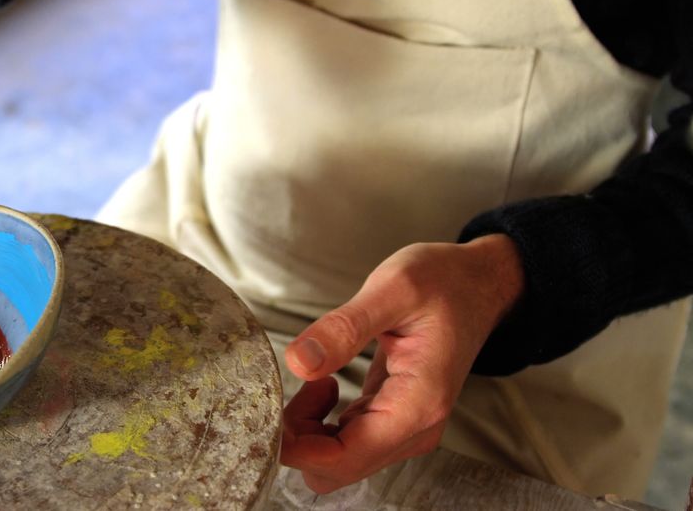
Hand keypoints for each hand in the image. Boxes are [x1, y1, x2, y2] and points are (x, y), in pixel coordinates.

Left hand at [279, 234, 523, 493]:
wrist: (480, 283)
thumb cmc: (444, 281)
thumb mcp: (393, 289)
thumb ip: (344, 328)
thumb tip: (297, 362)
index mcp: (416, 405)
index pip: (342, 459)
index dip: (295, 446)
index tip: (271, 409)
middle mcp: (414, 429)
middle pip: (335, 469)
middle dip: (298, 439)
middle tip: (291, 386)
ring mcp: (405, 428)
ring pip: (336, 459)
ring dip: (308, 429)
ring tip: (314, 377)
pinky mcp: (393, 418)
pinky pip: (344, 441)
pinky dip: (321, 422)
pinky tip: (324, 382)